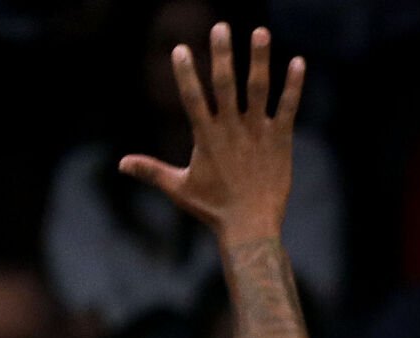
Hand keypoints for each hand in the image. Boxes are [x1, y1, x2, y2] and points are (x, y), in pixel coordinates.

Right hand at [120, 24, 303, 243]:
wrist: (251, 228)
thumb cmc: (213, 210)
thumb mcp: (179, 188)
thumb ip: (152, 170)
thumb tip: (121, 163)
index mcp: (206, 138)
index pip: (193, 99)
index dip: (186, 74)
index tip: (180, 49)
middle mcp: (232, 130)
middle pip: (226, 85)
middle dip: (222, 55)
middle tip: (220, 27)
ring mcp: (258, 133)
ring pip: (259, 90)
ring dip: (259, 60)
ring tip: (260, 31)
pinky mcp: (280, 140)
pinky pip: (288, 108)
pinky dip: (294, 85)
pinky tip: (298, 62)